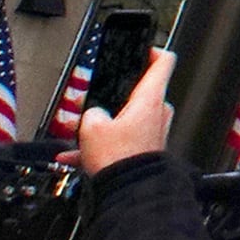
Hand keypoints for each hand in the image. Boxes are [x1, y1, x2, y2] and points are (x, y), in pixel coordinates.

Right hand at [66, 51, 176, 175]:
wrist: (127, 190)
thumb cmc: (119, 158)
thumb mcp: (92, 126)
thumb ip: (92, 111)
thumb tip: (94, 116)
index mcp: (150, 99)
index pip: (163, 62)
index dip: (152, 51)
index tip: (141, 48)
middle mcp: (158, 112)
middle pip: (141, 91)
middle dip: (116, 95)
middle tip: (98, 98)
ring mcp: (153, 131)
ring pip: (127, 118)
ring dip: (105, 124)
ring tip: (81, 133)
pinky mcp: (145, 148)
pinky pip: (121, 140)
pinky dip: (101, 145)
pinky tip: (76, 155)